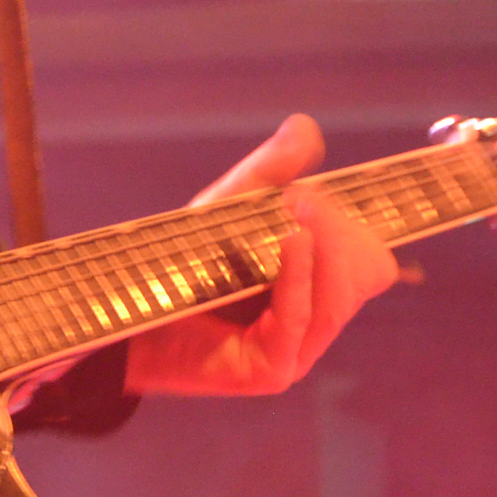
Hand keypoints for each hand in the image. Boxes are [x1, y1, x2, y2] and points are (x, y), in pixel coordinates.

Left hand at [124, 113, 397, 396]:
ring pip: (339, 297)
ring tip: (300, 204)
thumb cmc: (180, 263)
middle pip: (364, 275)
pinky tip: (291, 238)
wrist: (125, 312)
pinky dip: (298, 274)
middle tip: (305, 197)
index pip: (370, 263)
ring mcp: (296, 351)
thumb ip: (268, 171)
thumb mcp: (228, 209)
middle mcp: (313, 324)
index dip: (358, 226)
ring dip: (326, 245)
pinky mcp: (272, 370)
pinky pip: (300, 317)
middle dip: (342, 230)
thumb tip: (306, 126)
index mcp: (314, 291)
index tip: (323, 192)